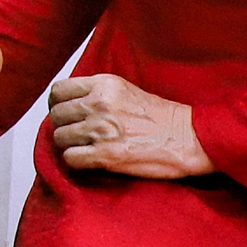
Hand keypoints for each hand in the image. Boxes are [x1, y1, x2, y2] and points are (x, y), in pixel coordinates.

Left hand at [47, 74, 210, 177]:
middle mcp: (99, 104)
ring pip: (60, 138)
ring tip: (86, 147)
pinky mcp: (107, 155)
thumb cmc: (161, 118)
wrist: (190, 138)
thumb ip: (96, 93)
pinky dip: (77, 161)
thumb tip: (69, 105)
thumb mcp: (125, 91)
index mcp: (104, 85)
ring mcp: (102, 130)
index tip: (64, 113)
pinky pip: (70, 159)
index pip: (58, 91)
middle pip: (56, 116)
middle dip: (63, 126)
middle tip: (76, 134)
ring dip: (69, 145)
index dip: (57, 105)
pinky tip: (90, 159)